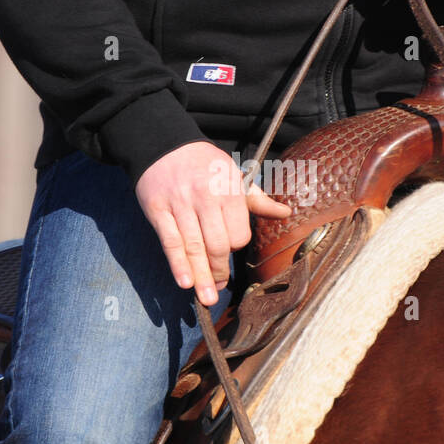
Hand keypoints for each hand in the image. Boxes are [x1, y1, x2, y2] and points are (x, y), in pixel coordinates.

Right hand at [135, 142, 291, 305]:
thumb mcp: (234, 175)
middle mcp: (205, 197)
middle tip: (219, 288)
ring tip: (206, 297)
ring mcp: (180, 204)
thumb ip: (257, 199)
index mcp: (228, 189)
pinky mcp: (158, 210)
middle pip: (216, 244)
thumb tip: (285, 213)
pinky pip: (170, 242)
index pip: (237, 232)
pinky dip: (178, 264)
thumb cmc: (204, 164)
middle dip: (219, 270)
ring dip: (201, 276)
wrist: (164, 145)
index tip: (229, 251)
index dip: (235, 246)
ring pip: (193, 247)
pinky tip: (185, 282)